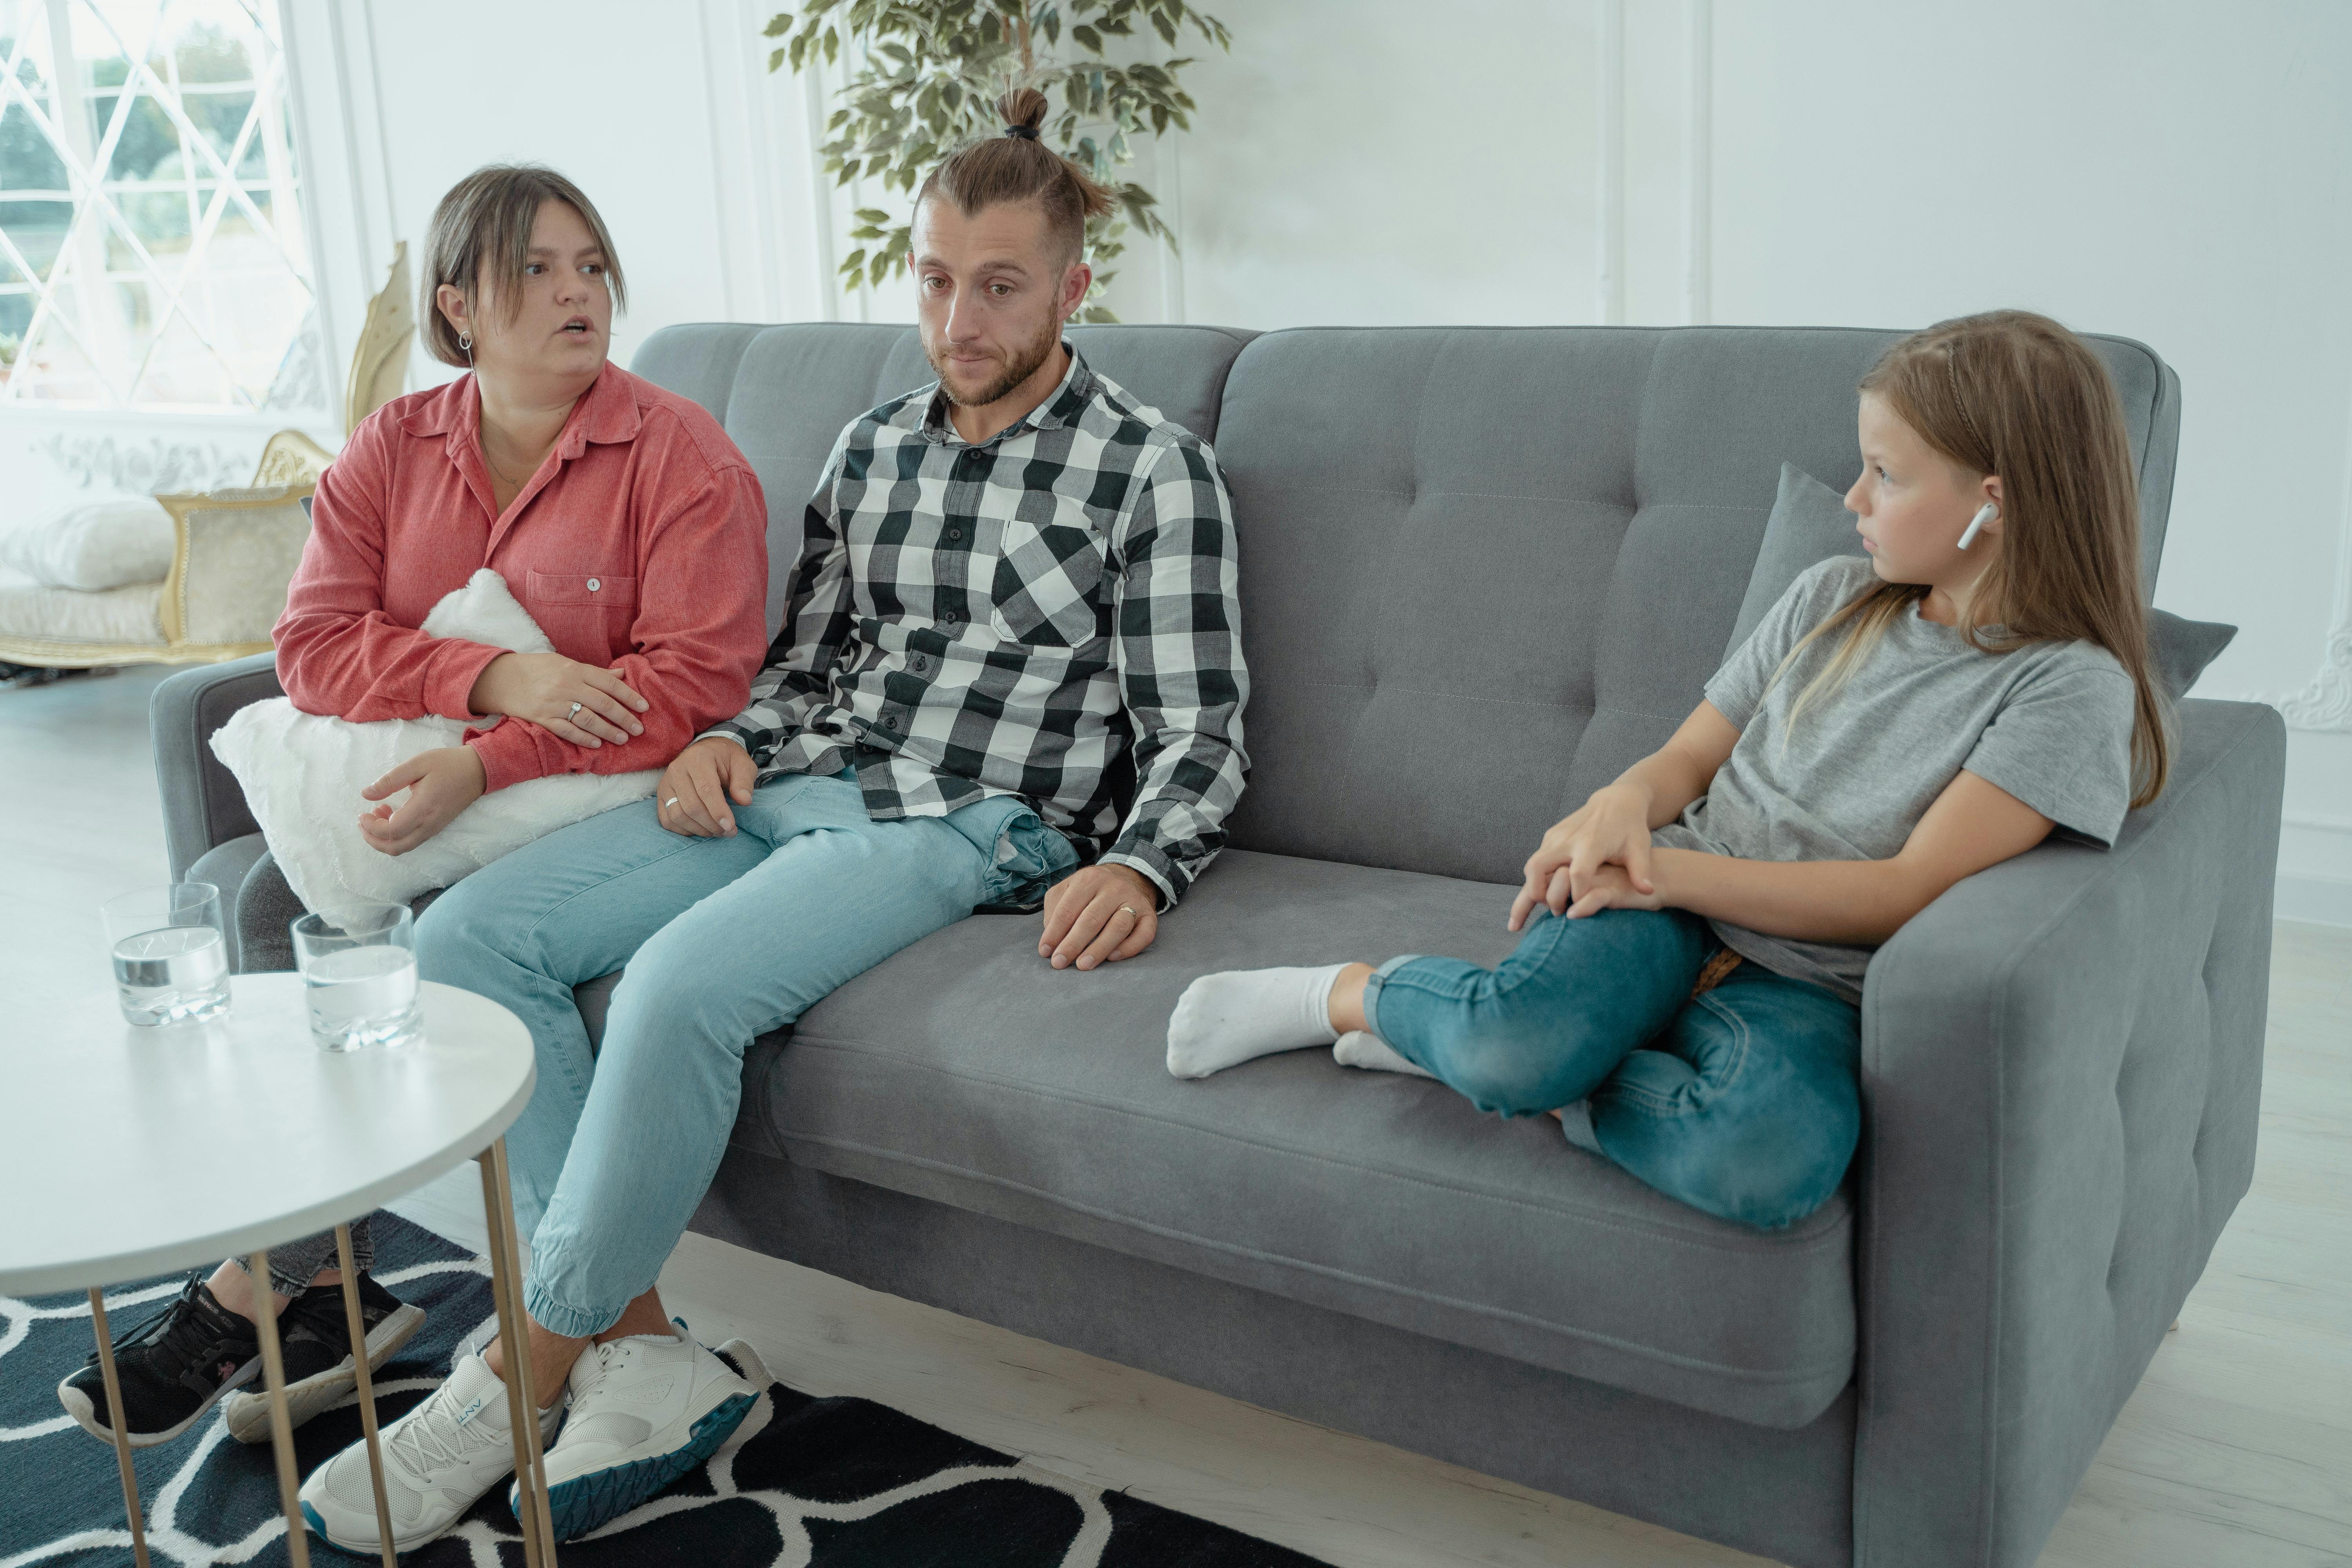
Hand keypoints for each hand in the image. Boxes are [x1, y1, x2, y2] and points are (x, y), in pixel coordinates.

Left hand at [358, 747, 486, 855]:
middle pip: (395, 847)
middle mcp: (429, 824)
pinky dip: (396, 836)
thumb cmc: (448, 764)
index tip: (363, 811)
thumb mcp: (417, 764)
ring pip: (403, 847)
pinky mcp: (436, 827)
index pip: (391, 831)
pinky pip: (412, 841)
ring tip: (377, 815)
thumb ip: (390, 780)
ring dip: (384, 838)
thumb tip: (366, 794)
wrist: (478, 771)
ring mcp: (434, 828)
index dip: (372, 827)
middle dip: (373, 839)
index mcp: (424, 808)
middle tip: (363, 820)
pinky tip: (392, 816)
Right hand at [469, 651, 646, 747]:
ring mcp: (553, 703)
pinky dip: (583, 738)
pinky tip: (597, 743)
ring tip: (623, 739)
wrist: (501, 678)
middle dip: (624, 717)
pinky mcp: (541, 718)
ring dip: (608, 730)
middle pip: (602, 703)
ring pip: (587, 719)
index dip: (629, 696)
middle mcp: (566, 685)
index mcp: (575, 669)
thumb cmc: (538, 669)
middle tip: (638, 729)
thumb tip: (622, 675)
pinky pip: (566, 730)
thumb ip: (594, 672)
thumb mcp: (565, 663)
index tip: (644, 708)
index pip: (609, 683)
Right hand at [657, 737, 757, 836]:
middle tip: (729, 831)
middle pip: (691, 806)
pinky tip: (701, 829)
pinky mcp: (661, 796)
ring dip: (699, 830)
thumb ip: (744, 782)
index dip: (718, 811)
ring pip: (678, 815)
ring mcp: (666, 784)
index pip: (706, 789)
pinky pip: (667, 820)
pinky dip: (684, 830)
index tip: (730, 826)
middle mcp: (677, 770)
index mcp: (698, 758)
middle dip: (711, 824)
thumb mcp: (743, 765)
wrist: (708, 752)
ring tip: (717, 831)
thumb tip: (744, 801)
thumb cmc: (726, 760)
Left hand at [1039, 863, 1159, 970]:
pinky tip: (1113, 958)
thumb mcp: (1068, 888)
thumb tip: (1052, 938)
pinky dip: (1129, 948)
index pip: (1068, 909)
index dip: (1054, 932)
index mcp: (1088, 879)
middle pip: (1091, 919)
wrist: (1127, 877)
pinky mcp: (1149, 915)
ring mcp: (1134, 900)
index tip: (1045, 952)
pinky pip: (1143, 935)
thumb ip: (1055, 909)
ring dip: (1099, 949)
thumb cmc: (1090, 891)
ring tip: (1083, 965)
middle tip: (1060, 962)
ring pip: (1118, 927)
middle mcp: (1113, 888)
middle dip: (1073, 944)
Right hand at [1509, 783, 1657, 930]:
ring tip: (1546, 905)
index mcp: (1591, 843)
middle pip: (1540, 867)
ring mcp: (1556, 836)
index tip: (1580, 910)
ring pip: (1532, 865)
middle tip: (1553, 911)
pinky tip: (1548, 893)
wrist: (1615, 801)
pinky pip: (1536, 861)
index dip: (1577, 894)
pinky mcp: (1551, 836)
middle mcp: (1568, 839)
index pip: (1577, 873)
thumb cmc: (1630, 829)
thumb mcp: (1639, 848)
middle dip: (1539, 893)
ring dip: (1533, 887)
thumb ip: (1641, 871)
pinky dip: (1536, 879)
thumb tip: (1648, 892)